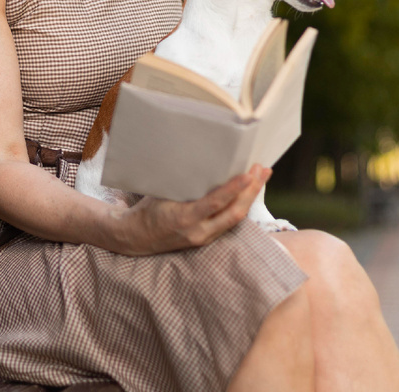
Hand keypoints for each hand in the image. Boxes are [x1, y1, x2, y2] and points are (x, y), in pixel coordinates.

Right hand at [110, 165, 270, 255]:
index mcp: (184, 218)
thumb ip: (184, 184)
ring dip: (250, 197)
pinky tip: (247, 192)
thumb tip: (204, 161)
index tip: (249, 173)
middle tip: (262, 169)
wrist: (136, 237)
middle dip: (251, 191)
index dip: (234, 188)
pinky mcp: (207, 239)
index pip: (216, 203)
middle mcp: (198, 232)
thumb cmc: (147, 209)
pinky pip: (229, 222)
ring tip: (261, 177)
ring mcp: (204, 238)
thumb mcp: (161, 193)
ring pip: (235, 219)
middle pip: (234, 213)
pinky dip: (240, 205)